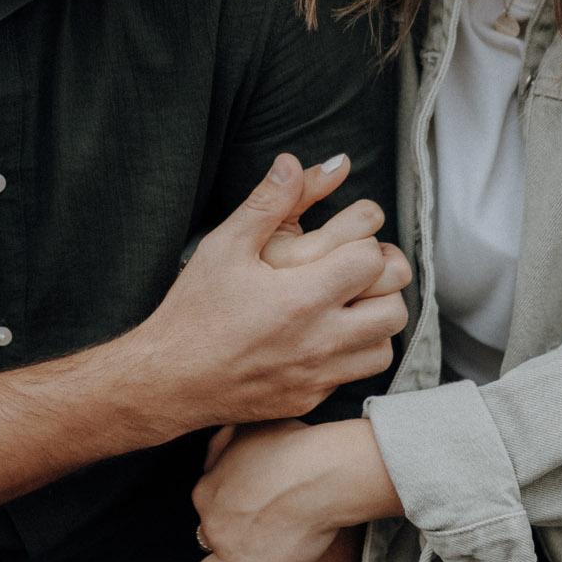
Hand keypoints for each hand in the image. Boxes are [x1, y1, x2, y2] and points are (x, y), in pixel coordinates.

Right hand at [130, 154, 410, 436]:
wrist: (167, 380)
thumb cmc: (193, 310)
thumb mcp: (225, 246)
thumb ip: (268, 202)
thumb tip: (294, 162)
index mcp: (302, 297)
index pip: (372, 261)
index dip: (365, 243)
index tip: (347, 241)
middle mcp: (319, 341)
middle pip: (394, 306)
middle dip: (383, 282)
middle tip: (360, 269)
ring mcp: (317, 375)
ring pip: (385, 346)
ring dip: (375, 320)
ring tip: (350, 302)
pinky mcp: (310, 398)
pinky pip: (356, 374)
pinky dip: (353, 352)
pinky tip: (326, 334)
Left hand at [191, 418, 400, 561]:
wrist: (322, 476)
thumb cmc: (293, 446)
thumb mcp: (247, 428)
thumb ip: (223, 439)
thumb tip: (211, 448)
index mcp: (207, 490)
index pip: (204, 503)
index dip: (218, 506)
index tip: (232, 508)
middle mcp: (212, 526)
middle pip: (205, 537)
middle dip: (215, 539)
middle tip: (233, 540)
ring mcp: (233, 556)